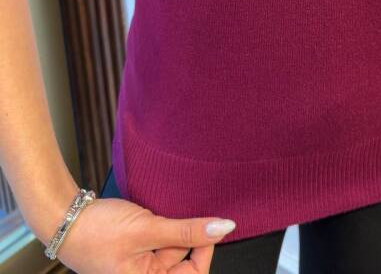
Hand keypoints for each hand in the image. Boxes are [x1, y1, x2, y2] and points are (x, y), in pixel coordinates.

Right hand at [51, 195, 235, 272]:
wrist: (65, 218)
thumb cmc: (98, 233)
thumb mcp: (147, 229)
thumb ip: (186, 231)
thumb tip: (224, 228)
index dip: (205, 249)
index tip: (208, 224)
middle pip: (184, 258)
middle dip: (185, 234)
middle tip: (175, 212)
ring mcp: (142, 261)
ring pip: (173, 243)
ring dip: (173, 225)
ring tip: (161, 209)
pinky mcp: (137, 246)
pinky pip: (160, 235)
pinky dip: (163, 222)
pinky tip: (155, 209)